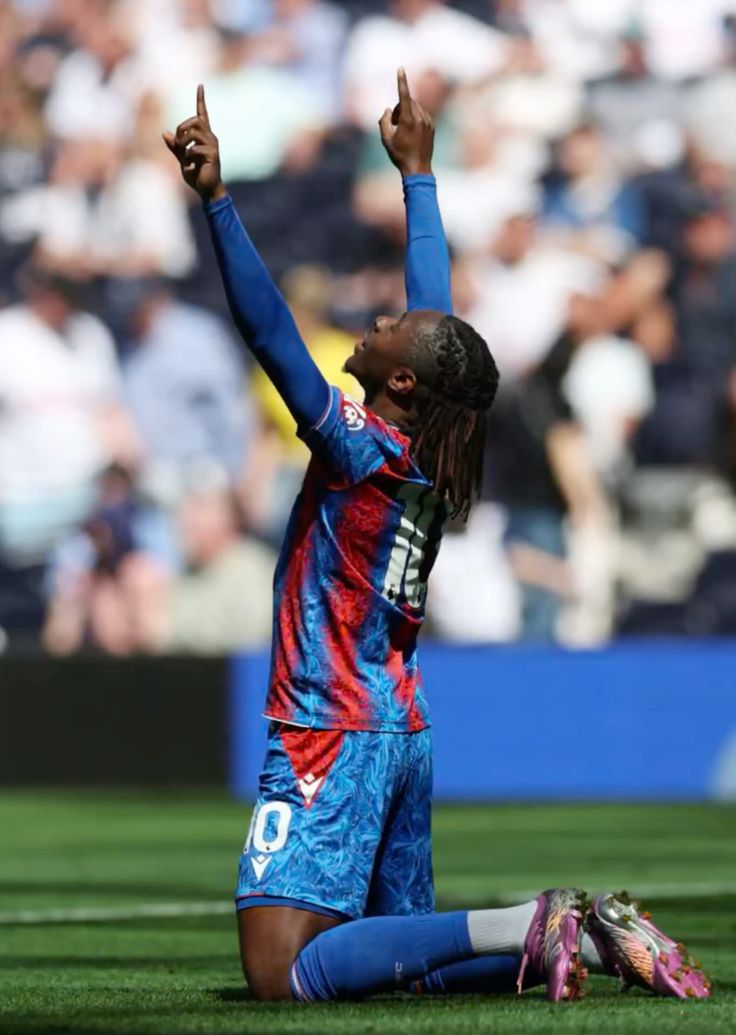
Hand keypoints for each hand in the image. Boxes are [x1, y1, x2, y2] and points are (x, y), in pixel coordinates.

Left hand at [163, 84, 225, 202]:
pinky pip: (194, 149)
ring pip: (194, 131)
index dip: (201, 99)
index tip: (200, 85)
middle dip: (182, 128)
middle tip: (178, 144)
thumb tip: (164, 133)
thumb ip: (175, 147)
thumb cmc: (196, 175)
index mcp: (204, 136)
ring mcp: (213, 145)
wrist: (206, 190)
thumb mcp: (182, 159)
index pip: (203, 114)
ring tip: (183, 155)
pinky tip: (191, 165)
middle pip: (194, 120)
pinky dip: (188, 157)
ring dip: (183, 142)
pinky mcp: (213, 155)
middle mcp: (210, 137)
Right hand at [379, 68, 433, 176]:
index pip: (404, 95)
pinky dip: (414, 117)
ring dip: (407, 112)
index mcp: (408, 120)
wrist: (418, 169)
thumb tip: (388, 110)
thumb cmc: (399, 155)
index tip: (400, 68)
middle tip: (394, 123)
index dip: (401, 81)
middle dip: (399, 107)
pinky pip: (422, 114)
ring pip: (415, 107)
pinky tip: (411, 133)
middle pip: (408, 101)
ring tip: (403, 130)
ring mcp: (428, 121)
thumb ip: (383, 121)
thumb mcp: (386, 139)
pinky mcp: (432, 125)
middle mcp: (420, 118)